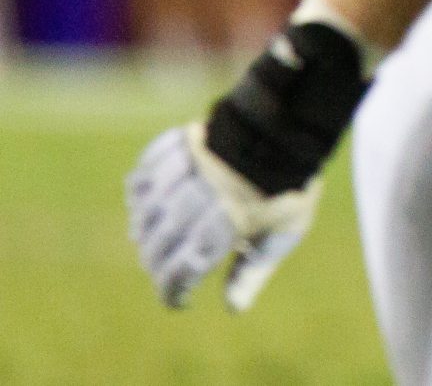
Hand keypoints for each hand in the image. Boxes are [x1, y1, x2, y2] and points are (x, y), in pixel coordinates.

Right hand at [126, 122, 318, 311]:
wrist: (290, 126)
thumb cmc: (290, 184)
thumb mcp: (283, 231)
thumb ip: (254, 270)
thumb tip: (233, 308)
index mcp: (227, 224)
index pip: (181, 271)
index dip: (173, 293)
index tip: (179, 300)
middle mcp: (200, 199)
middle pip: (156, 245)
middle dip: (156, 266)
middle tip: (166, 272)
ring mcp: (186, 171)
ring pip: (144, 212)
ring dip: (143, 232)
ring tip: (151, 241)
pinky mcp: (177, 145)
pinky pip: (142, 175)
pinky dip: (139, 193)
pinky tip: (146, 203)